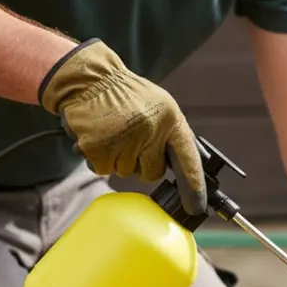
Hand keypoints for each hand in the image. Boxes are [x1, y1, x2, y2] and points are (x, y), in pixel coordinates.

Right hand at [39, 39, 206, 214]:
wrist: (90, 80)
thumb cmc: (126, 94)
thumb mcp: (160, 106)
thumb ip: (170, 134)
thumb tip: (183, 168)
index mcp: (169, 118)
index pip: (188, 157)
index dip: (194, 185)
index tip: (196, 206)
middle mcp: (150, 130)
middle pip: (152, 173)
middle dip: (142, 162)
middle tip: (131, 139)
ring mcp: (124, 141)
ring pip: (126, 172)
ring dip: (118, 158)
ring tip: (113, 132)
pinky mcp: (99, 148)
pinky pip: (104, 169)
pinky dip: (99, 158)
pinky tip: (99, 136)